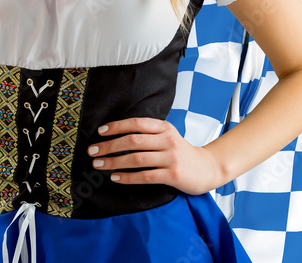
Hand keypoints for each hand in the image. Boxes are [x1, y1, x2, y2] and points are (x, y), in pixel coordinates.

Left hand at [88, 118, 224, 194]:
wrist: (208, 168)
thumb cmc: (181, 152)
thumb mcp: (167, 136)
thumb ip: (147, 134)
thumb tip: (115, 136)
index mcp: (164, 128)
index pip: (136, 123)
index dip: (116, 126)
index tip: (100, 132)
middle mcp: (168, 140)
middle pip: (132, 141)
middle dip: (109, 146)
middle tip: (92, 151)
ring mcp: (171, 158)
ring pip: (136, 159)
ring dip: (114, 162)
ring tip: (98, 165)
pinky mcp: (173, 175)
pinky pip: (145, 176)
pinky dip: (127, 177)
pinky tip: (115, 177)